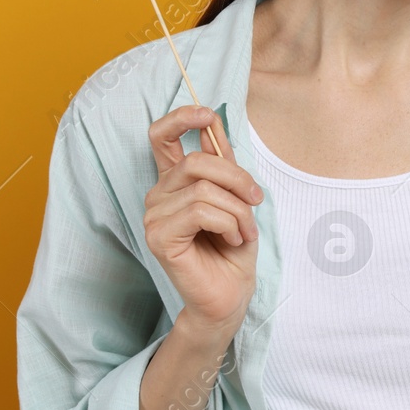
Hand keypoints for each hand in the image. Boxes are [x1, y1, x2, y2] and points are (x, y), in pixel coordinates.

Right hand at [143, 105, 262, 338]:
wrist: (231, 293)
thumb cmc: (233, 248)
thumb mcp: (237, 197)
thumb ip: (223, 161)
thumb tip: (215, 122)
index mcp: (175, 181)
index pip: (161, 135)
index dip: (181, 117)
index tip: (208, 115)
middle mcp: (159, 194)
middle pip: (198, 161)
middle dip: (238, 179)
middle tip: (255, 202)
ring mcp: (154, 216)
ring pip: (205, 189)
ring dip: (238, 210)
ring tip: (243, 231)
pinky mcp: (159, 237)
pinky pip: (201, 211)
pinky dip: (228, 223)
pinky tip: (231, 239)